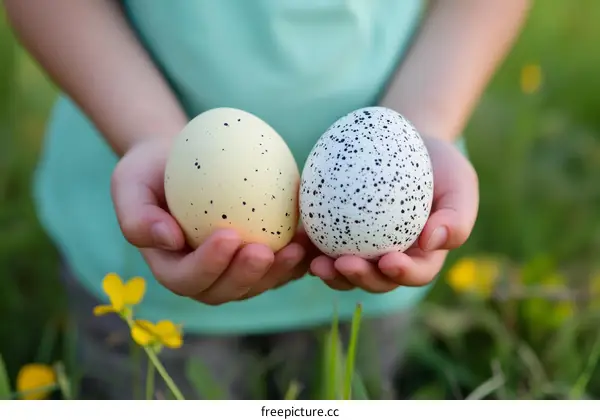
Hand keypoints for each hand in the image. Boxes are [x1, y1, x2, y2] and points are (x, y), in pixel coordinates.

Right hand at [110, 138, 312, 304]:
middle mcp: (203, 277)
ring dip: (278, 273)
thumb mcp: (130, 183)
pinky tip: (309, 238)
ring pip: (257, 285)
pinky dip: (296, 258)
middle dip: (247, 277)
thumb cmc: (151, 171)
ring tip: (296, 248)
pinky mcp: (258, 257)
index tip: (227, 236)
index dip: (208, 266)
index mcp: (170, 267)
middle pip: (225, 291)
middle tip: (264, 250)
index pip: (187, 279)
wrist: (180, 160)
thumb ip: (137, 216)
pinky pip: (279, 265)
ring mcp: (232, 271)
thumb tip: (169, 240)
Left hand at [309, 137, 478, 292]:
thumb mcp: (460, 182)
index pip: (416, 273)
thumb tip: (434, 242)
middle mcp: (392, 259)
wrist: (407, 144)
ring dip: (330, 274)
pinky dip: (310, 247)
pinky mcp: (338, 235)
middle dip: (359, 279)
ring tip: (315, 263)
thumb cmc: (441, 165)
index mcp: (423, 256)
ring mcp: (363, 250)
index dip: (402, 274)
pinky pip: (323, 246)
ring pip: (345, 271)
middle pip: (376, 280)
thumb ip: (457, 215)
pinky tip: (298, 240)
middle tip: (343, 264)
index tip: (389, 261)